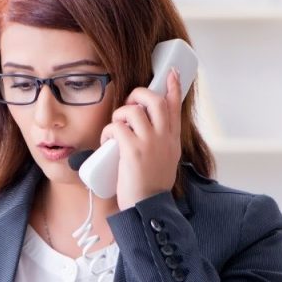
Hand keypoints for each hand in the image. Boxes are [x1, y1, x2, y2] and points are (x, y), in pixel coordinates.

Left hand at [100, 67, 182, 210]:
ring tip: (115, 128)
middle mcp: (164, 137)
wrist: (148, 208)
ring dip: (118, 115)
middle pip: (154, 100)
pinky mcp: (133, 150)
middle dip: (138, 94)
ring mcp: (150, 143)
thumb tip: (147, 131)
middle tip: (128, 104)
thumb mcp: (165, 161)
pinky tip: (106, 142)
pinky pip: (117, 127)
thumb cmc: (151, 187)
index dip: (172, 87)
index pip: (175, 106)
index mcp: (172, 140)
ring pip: (132, 110)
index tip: (170, 73)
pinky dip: (108, 131)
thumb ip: (160, 144)